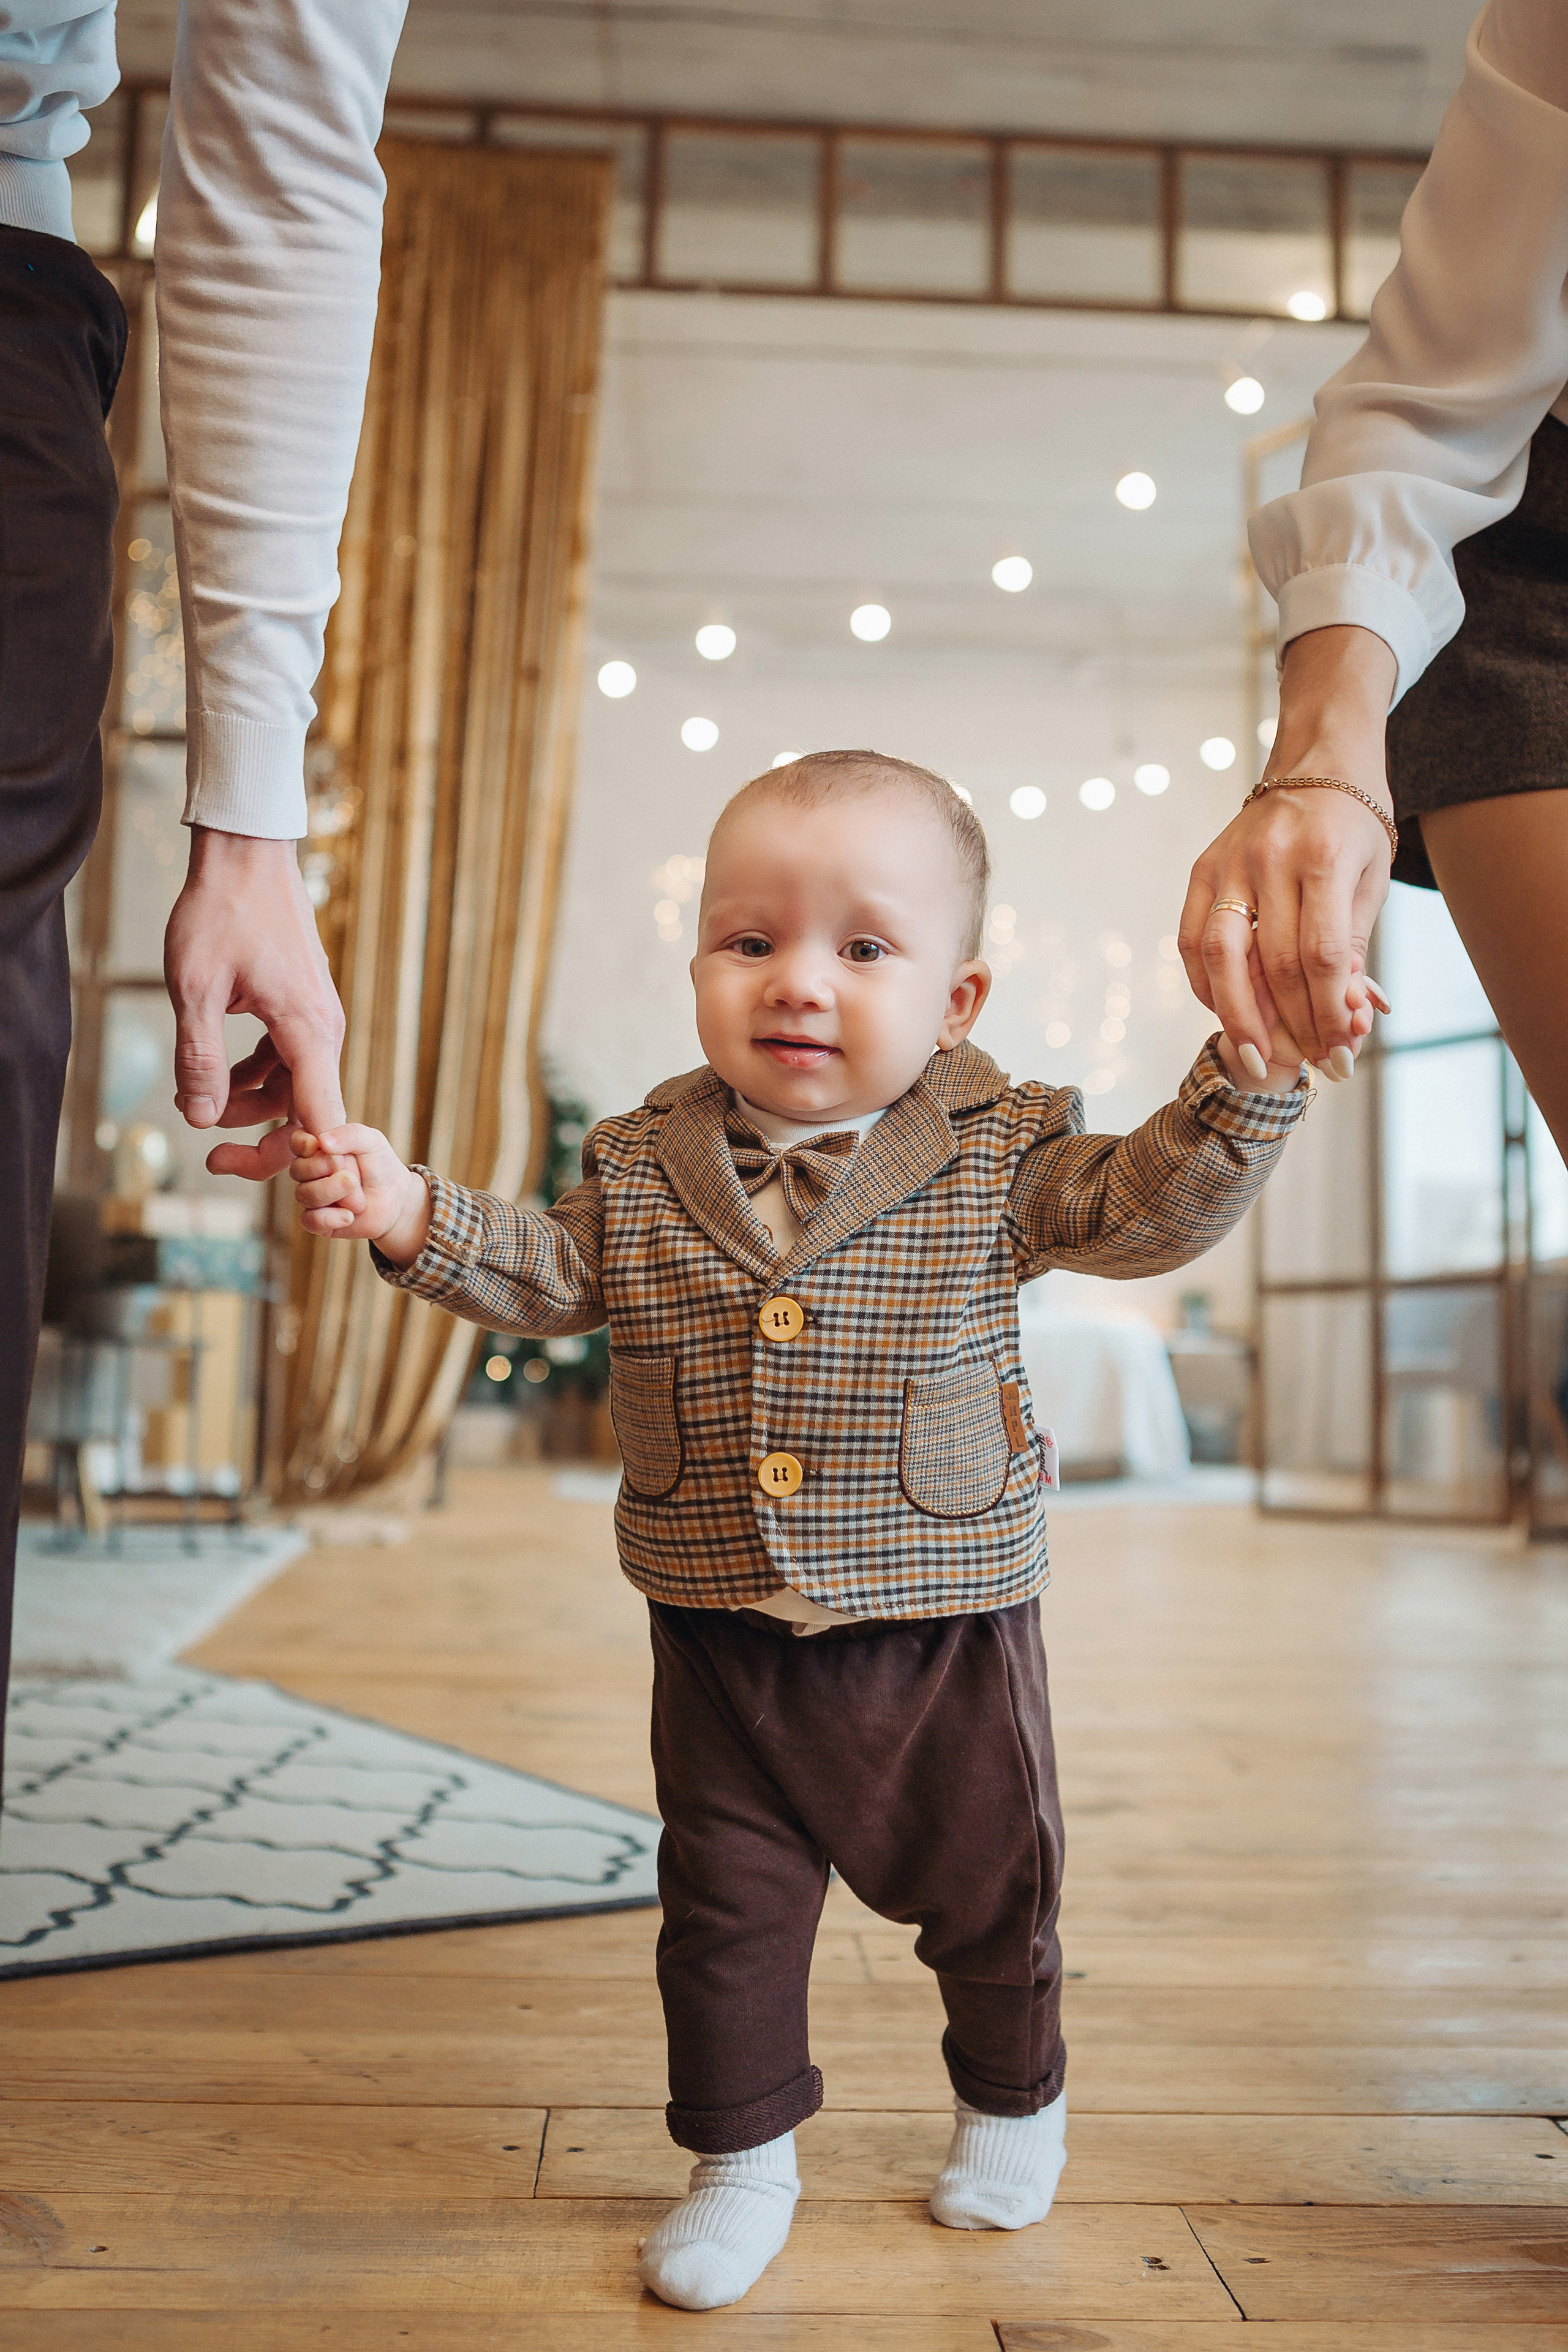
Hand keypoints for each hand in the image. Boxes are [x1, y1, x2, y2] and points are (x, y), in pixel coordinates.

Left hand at [164, 828, 345, 1174]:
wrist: (246, 854)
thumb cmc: (221, 912)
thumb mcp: (196, 989)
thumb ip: (201, 1059)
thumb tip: (201, 1119)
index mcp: (307, 1031)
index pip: (320, 1121)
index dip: (294, 1159)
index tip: (247, 1169)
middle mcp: (323, 1029)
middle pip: (307, 1111)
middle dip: (264, 1140)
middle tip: (213, 1156)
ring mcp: (315, 1017)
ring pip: (294, 1086)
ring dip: (251, 1104)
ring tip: (198, 1102)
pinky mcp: (302, 1006)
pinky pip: (287, 1059)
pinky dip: (255, 1074)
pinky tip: (218, 1070)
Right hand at [287, 1124, 432, 1262]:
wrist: (395, 1200)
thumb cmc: (380, 1166)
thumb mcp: (372, 1142)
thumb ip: (350, 1134)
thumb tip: (322, 1141)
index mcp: (317, 1148)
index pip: (297, 1142)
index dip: (303, 1144)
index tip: (318, 1145)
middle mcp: (309, 1173)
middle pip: (298, 1169)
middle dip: (327, 1168)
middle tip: (353, 1172)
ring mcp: (311, 1197)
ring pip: (304, 1195)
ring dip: (332, 1191)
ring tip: (356, 1189)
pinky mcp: (317, 1221)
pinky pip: (310, 1221)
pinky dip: (330, 1218)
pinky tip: (349, 1215)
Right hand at [1179, 625, 1396, 1072]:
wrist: (1317, 762)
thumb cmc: (1354, 828)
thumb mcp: (1370, 882)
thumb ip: (1352, 949)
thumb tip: (1346, 1020)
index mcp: (1322, 858)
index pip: (1320, 957)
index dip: (1327, 1015)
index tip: (1340, 1056)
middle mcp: (1269, 858)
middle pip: (1270, 964)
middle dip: (1288, 1026)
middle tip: (1304, 1067)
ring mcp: (1228, 863)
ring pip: (1219, 956)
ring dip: (1236, 1015)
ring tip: (1255, 1056)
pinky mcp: (1201, 869)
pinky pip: (1191, 939)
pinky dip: (1207, 984)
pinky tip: (1226, 1011)